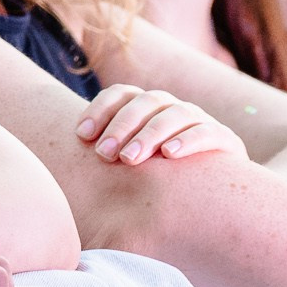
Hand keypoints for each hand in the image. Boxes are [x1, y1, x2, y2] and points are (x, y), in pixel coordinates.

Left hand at [75, 84, 243, 164]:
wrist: (214, 193)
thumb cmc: (158, 180)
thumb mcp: (130, 166)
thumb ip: (105, 158)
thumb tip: (62, 168)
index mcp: (147, 106)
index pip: (121, 93)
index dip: (100, 109)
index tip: (81, 136)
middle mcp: (172, 107)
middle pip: (146, 102)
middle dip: (122, 126)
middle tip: (104, 155)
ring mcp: (200, 120)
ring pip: (175, 114)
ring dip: (150, 134)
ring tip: (130, 158)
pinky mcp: (225, 139)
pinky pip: (207, 131)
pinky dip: (188, 140)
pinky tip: (169, 155)